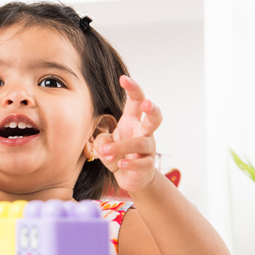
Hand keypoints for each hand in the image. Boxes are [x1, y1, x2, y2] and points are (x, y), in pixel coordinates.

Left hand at [93, 76, 161, 191]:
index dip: (133, 89)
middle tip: (146, 104)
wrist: (129, 176)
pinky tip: (120, 164)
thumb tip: (105, 146)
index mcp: (132, 121)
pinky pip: (142, 163)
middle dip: (152, 110)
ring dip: (122, 146)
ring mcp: (148, 150)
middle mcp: (143, 132)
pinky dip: (130, 164)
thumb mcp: (103, 144)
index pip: (136, 101)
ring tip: (105, 150)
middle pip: (154, 118)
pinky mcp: (147, 165)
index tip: (124, 78)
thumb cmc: (117, 153)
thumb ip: (101, 140)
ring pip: (142, 143)